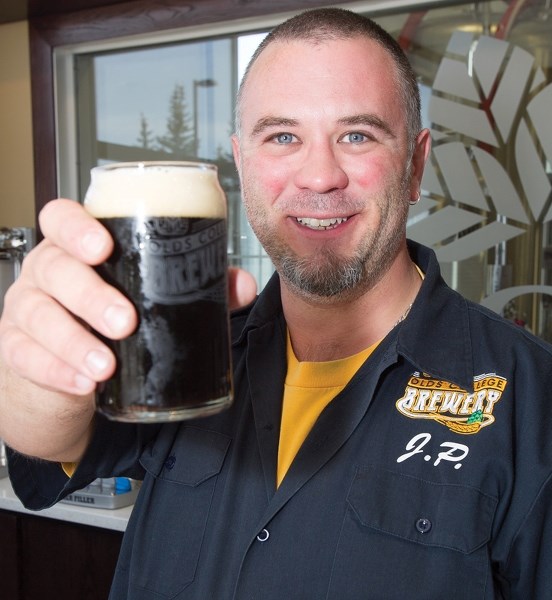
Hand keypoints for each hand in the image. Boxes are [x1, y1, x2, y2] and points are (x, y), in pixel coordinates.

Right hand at [0, 199, 257, 396]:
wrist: (73, 366)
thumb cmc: (112, 313)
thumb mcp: (151, 295)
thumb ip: (199, 287)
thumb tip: (243, 285)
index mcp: (78, 247)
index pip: (61, 219)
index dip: (75, 227)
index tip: (102, 247)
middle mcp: (48, 271)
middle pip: (52, 267)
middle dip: (88, 294)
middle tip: (124, 321)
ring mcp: (27, 309)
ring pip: (36, 314)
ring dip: (73, 340)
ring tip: (105, 364)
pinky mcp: (18, 349)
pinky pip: (25, 356)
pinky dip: (56, 371)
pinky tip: (84, 384)